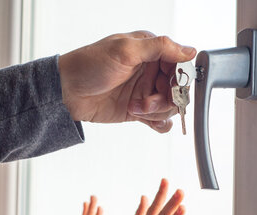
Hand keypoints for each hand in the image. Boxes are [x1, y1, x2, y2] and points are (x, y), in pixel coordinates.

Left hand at [58, 31, 195, 132]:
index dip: (177, 78)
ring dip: (157, 110)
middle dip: (166, 98)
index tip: (167, 86)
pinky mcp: (138, 110)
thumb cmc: (89, 65)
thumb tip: (190, 51)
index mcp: (150, 51)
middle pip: (177, 88)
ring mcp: (144, 91)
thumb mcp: (125, 50)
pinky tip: (146, 120)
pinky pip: (160, 119)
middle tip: (146, 101)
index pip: (179, 65)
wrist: (67, 92)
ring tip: (136, 109)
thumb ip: (160, 48)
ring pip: (170, 106)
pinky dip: (159, 123)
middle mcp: (150, 70)